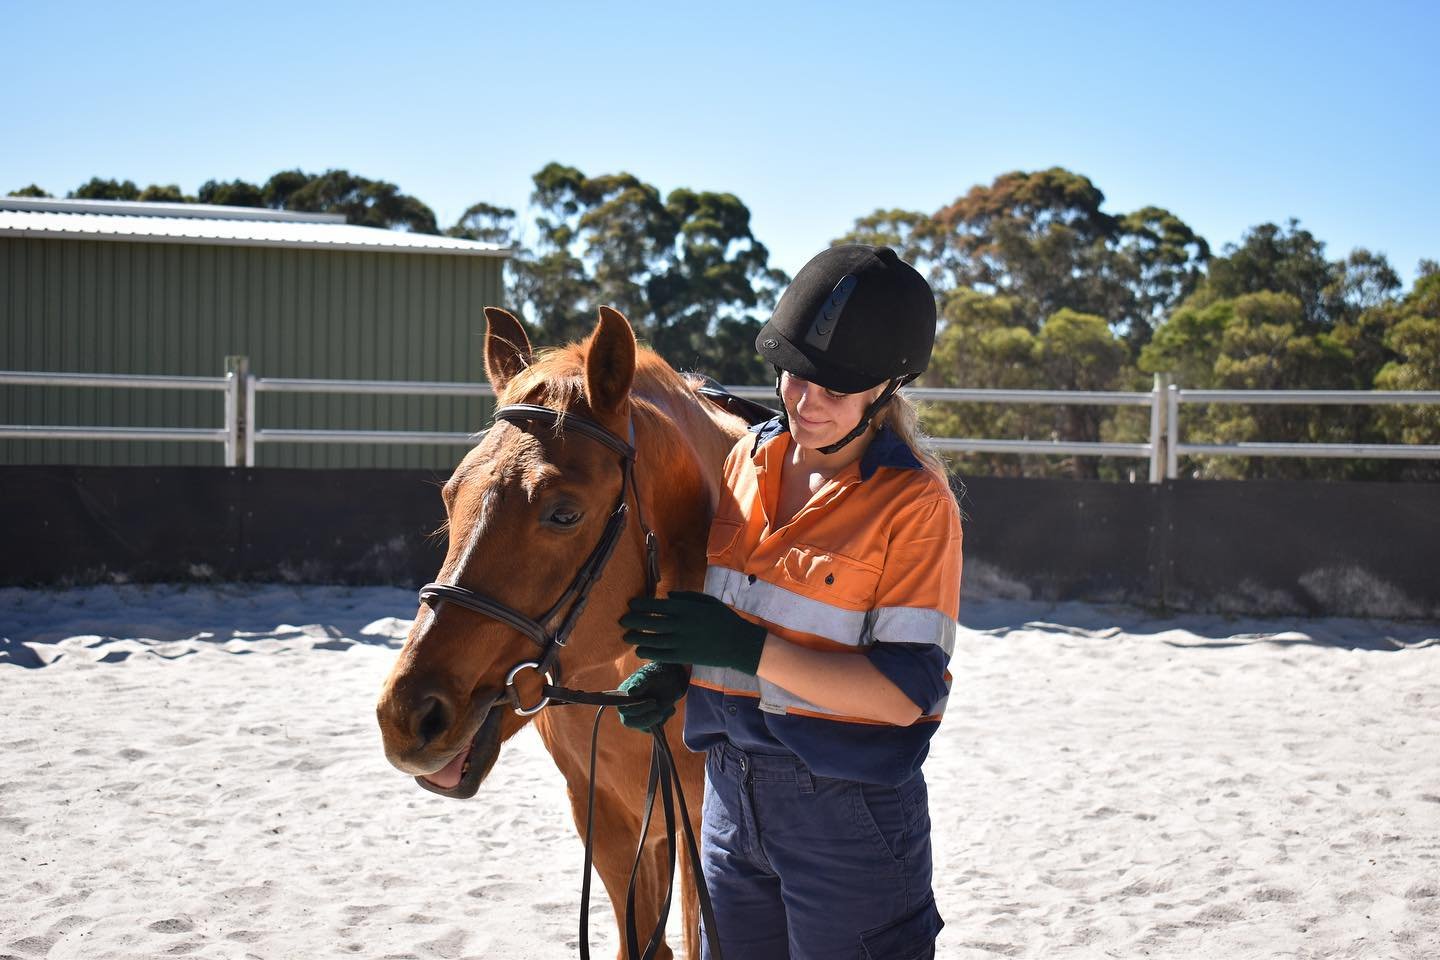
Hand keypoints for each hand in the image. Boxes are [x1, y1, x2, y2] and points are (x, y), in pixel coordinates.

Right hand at [616, 661, 689, 730]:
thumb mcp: (649, 676)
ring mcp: (639, 716)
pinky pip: (654, 728)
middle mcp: (628, 707)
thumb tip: (630, 692)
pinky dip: (664, 719)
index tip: (653, 702)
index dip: (637, 709)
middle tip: (659, 713)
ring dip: (658, 718)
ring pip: (644, 726)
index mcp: (623, 696)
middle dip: (645, 719)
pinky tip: (670, 709)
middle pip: (629, 722)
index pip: (623, 708)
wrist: (671, 678)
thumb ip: (640, 683)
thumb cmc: (657, 674)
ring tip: (669, 706)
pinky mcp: (650, 721)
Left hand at [620, 591, 766, 674]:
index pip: (657, 606)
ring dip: (636, 638)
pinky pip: (660, 655)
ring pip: (652, 640)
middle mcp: (680, 625)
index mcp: (686, 609)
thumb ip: (687, 597)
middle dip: (633, 621)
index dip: (641, 605)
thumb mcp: (708, 601)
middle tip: (622, 620)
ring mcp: (681, 642)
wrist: (738, 643)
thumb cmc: (724, 619)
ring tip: (626, 636)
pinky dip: (648, 652)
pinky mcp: (683, 657)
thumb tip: (668, 597)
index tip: (631, 604)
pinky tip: (640, 650)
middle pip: (650, 623)